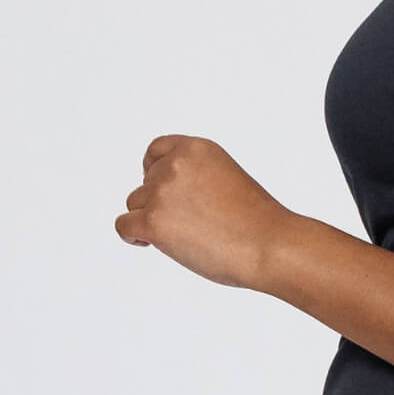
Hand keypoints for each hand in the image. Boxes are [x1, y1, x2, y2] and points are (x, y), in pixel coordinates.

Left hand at [114, 134, 292, 289]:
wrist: (269, 245)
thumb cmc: (258, 221)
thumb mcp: (227, 178)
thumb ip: (196, 178)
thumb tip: (166, 200)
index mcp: (198, 149)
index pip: (156, 150)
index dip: (154, 171)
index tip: (163, 189)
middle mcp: (176, 164)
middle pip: (145, 183)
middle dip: (158, 202)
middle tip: (188, 224)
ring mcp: (162, 192)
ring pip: (135, 204)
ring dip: (150, 220)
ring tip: (183, 237)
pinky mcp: (153, 221)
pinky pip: (124, 226)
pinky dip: (133, 236)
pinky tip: (151, 244)